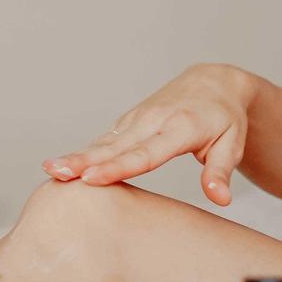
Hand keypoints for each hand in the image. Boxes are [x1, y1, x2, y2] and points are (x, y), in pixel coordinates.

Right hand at [43, 64, 261, 206]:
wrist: (214, 82)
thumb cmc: (225, 119)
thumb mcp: (232, 144)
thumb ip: (221, 172)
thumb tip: (220, 200)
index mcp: (180, 128)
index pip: (145, 153)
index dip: (117, 167)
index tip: (91, 178)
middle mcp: (154, 120)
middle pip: (115, 147)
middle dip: (83, 160)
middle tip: (56, 172)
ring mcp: (138, 119)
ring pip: (104, 142)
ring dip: (76, 155)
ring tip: (49, 169)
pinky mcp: (129, 122)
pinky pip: (105, 140)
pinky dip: (84, 152)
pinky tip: (62, 166)